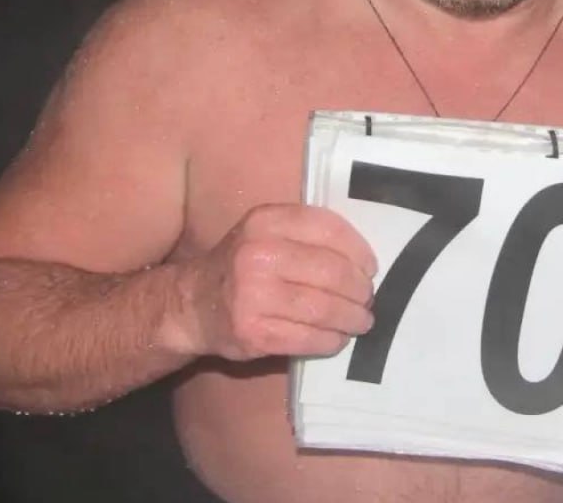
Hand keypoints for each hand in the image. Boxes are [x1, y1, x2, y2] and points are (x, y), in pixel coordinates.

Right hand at [174, 203, 376, 360]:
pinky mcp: (253, 332)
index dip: (359, 250)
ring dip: (351, 318)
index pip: (328, 229)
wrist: (192, 305)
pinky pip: (307, 337)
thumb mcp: (266, 232)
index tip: (370, 268)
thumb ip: (307, 235)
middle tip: (368, 300)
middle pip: (332, 272)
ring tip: (360, 322)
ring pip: (324, 308)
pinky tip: (336, 339)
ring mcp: (253, 295)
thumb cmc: (242, 265)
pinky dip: (330, 340)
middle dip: (360, 290)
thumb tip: (364, 261)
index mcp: (266, 221)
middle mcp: (258, 254)